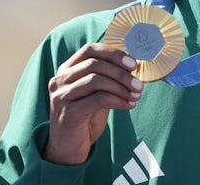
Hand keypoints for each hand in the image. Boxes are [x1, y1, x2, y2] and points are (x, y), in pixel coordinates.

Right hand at [43, 43, 143, 164]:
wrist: (68, 149)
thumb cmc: (85, 117)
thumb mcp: (95, 93)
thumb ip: (107, 78)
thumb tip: (133, 66)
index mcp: (67, 70)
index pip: (90, 50)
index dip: (113, 53)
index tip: (133, 64)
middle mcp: (60, 80)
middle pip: (94, 64)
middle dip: (121, 73)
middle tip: (139, 84)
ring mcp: (61, 96)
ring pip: (96, 80)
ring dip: (121, 86)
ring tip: (136, 95)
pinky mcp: (68, 113)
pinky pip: (98, 99)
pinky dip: (118, 100)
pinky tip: (129, 105)